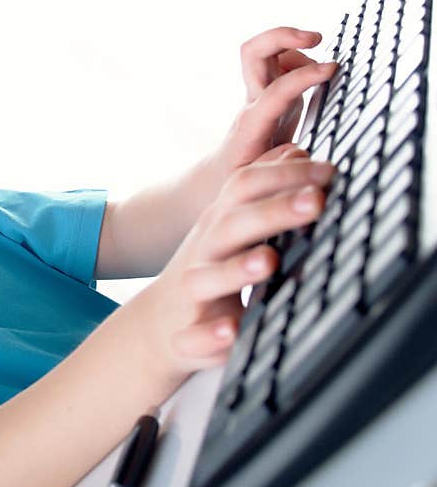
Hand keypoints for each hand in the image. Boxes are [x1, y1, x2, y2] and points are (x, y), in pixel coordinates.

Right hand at [142, 143, 334, 388]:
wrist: (160, 325)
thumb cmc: (208, 270)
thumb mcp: (231, 226)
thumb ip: (262, 192)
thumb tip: (296, 149)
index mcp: (220, 224)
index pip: (245, 187)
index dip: (283, 176)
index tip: (327, 172)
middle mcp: (204, 252)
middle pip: (232, 225)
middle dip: (273, 212)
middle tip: (314, 202)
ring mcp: (192, 293)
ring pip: (208, 278)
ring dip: (237, 269)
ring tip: (267, 262)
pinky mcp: (187, 335)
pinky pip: (196, 336)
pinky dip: (212, 335)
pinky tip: (231, 332)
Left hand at [210, 26, 338, 182]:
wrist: (221, 176)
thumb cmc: (242, 179)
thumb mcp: (258, 180)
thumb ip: (279, 167)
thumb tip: (300, 154)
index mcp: (252, 125)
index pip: (274, 90)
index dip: (303, 77)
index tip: (331, 70)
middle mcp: (253, 103)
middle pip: (253, 52)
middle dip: (283, 36)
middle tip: (316, 39)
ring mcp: (260, 94)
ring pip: (267, 51)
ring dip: (295, 47)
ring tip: (320, 68)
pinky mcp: (270, 93)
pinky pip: (281, 62)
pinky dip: (301, 59)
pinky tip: (315, 77)